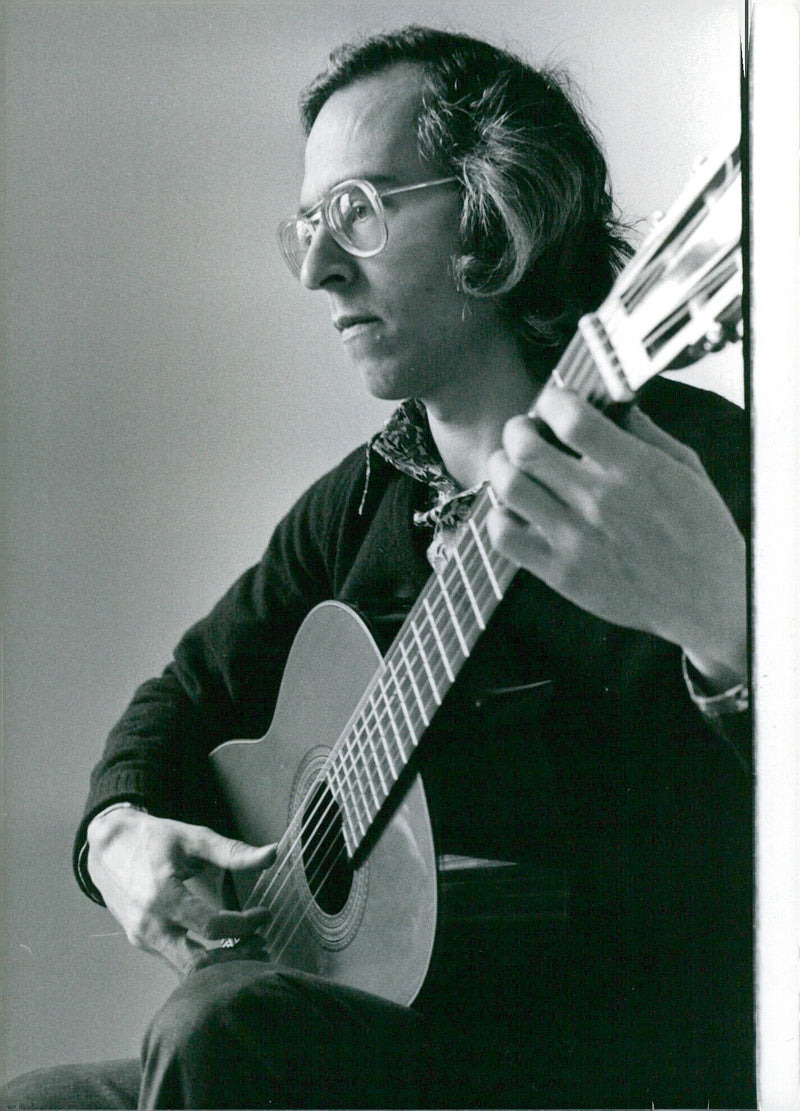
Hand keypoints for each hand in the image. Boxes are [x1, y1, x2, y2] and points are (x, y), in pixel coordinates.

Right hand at [87, 807, 275, 975]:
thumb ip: (233, 851)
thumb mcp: (193, 838)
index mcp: (162, 896)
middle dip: (235, 960)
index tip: (264, 915)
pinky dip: (202, 961)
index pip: (212, 926)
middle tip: (262, 946)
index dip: (245, 925)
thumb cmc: (152, 839)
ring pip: (186, 970)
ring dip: (220, 965)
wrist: (107, 847)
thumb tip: (273, 853)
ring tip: (249, 949)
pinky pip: (175, 961)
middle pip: (198, 964)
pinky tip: (224, 948)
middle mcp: (149, 925)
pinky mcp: (141, 942)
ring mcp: (142, 938)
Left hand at [486, 382, 746, 691]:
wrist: (707, 601)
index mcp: (635, 468)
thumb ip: (647, 433)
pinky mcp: (561, 573)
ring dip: (501, 468)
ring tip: (512, 468)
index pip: (571, 418)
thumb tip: (613, 403)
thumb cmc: (701, 532)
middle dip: (517, 430)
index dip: (551, 401)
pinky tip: (514, 512)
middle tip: (523, 434)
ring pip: (509, 487)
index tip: (552, 404)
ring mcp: (577, 539)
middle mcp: (601, 501)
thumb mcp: (687, 470)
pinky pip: (505, 537)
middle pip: (526, 448)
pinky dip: (498, 518)